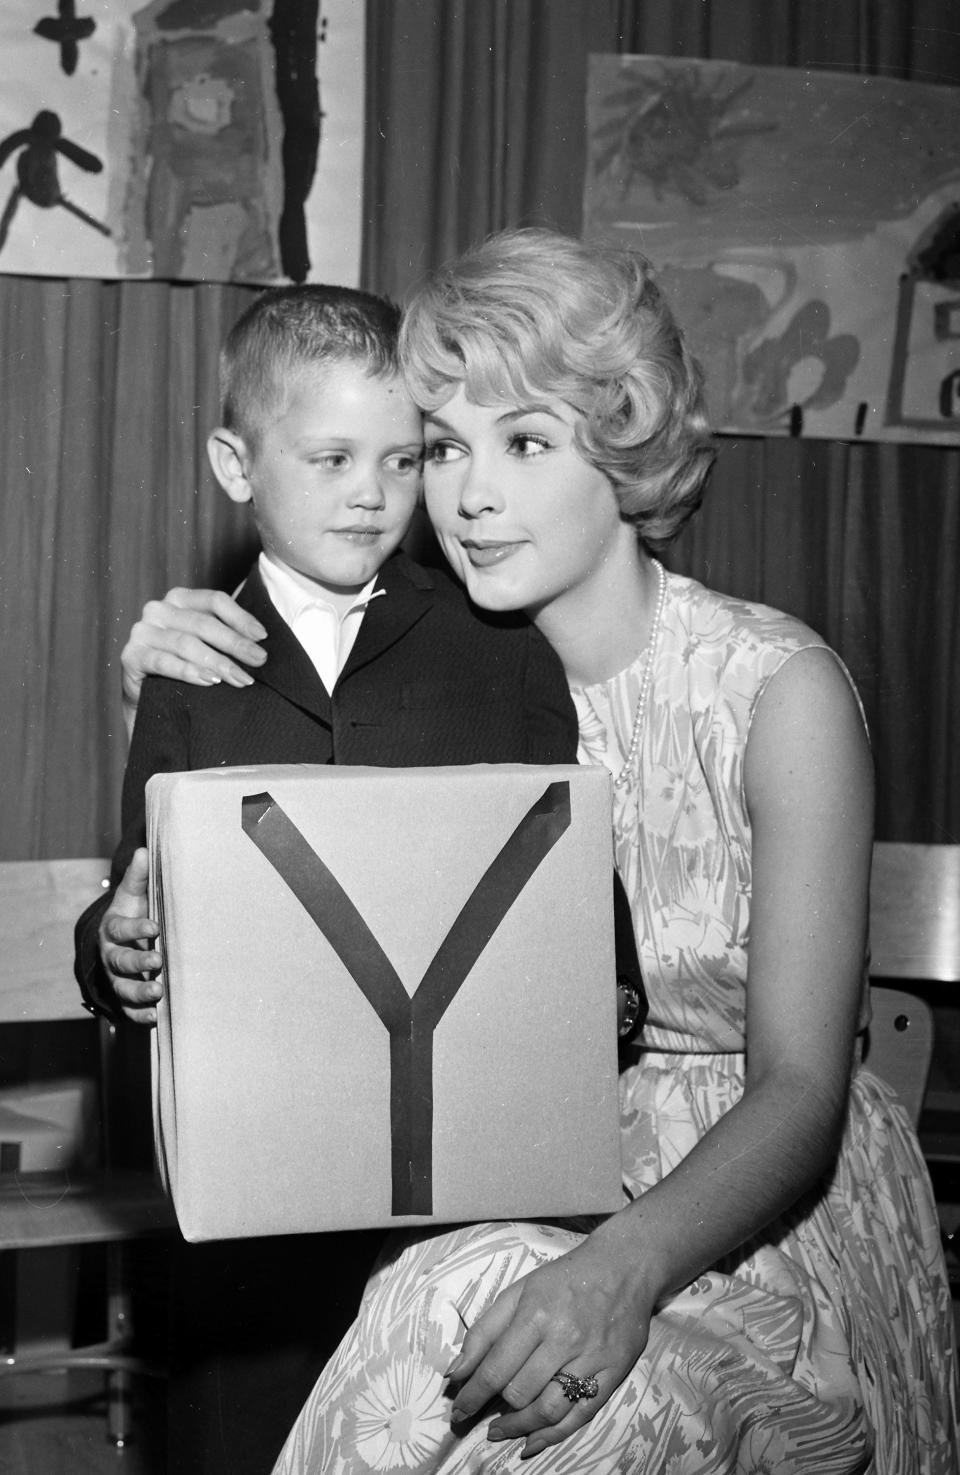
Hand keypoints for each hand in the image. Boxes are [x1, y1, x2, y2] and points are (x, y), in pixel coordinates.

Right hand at [98, 850, 163, 1024]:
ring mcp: (117, 978)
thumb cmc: (133, 913)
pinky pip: (128, 1009)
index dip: (136, 927)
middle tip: (158, 960)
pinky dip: (140, 1014)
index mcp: (114, 928)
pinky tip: (155, 1017)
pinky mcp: (125, 996)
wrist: (122, 940)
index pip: (121, 929)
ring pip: (123, 987)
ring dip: (140, 991)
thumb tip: (143, 849)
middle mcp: (112, 955)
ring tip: (158, 991)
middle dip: (138, 962)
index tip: (154, 927)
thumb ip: (139, 876)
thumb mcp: (134, 894)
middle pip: (120, 961)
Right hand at [121, 586, 266, 721]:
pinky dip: (188, 672)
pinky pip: (163, 662)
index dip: (241, 617)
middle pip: (203, 623)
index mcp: (180, 599)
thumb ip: (225, 634)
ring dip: (217, 662)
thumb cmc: (183, 666)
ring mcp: (142, 631)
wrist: (147, 696)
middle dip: (235, 643)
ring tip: (240, 678)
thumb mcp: (205, 644)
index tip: (263, 637)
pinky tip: (210, 681)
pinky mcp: (130, 656)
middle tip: (259, 661)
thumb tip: (261, 641)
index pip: (215, 600)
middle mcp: (158, 610)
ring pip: (186, 643)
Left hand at [447, 1226, 653, 1457]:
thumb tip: (456, 1372)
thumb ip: (485, 1331)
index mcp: (536, 1315)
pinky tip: (532, 1442)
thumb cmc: (565, 1278)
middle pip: (519, 1392)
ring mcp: (591, 1359)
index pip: (495, 1369)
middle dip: (493, 1410)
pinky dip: (553, 1435)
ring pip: (548, 1410)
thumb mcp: (519, 1291)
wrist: (624, 1267)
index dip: (472, 1396)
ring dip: (519, 1428)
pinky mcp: (613, 1374)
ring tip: (501, 1432)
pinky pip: (580, 1415)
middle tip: (478, 1418)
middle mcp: (564, 1339)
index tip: (458, 1410)